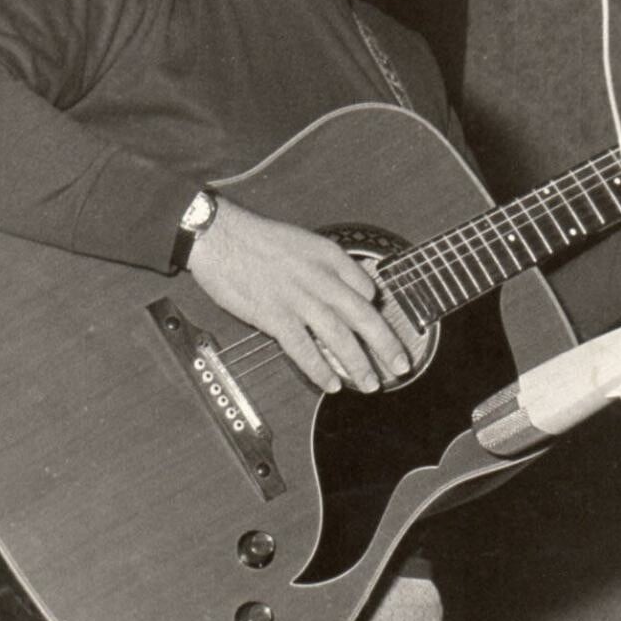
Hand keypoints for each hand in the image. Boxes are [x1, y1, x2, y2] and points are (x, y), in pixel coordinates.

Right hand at [186, 197, 412, 393]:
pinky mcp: (275, 316)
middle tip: (402, 365)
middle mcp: (320, 278)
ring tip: (371, 383)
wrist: (219, 236)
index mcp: (328, 256)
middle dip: (386, 345)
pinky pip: (305, 350)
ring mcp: (299, 299)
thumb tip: (356, 287)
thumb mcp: (303, 241)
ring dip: (359, 364)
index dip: (378, 311)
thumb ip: (330, 265)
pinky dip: (321, 370)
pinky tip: (332, 384)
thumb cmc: (257, 239)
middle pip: (363, 317)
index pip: (366, 287)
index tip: (384, 329)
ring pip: (339, 338)